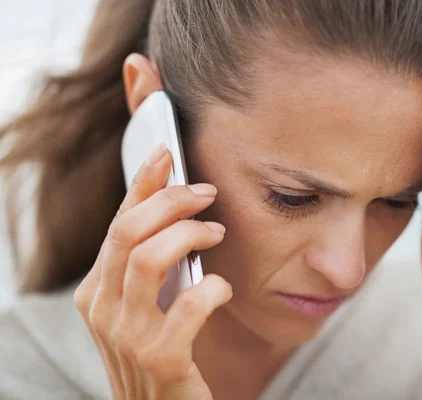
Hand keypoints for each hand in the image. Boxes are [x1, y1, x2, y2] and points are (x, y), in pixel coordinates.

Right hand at [74, 144, 230, 398]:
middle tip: (206, 193)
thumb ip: (150, 264)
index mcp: (96, 292)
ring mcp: (128, 336)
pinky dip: (213, 287)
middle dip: (171, 201)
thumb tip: (174, 207)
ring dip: (189, 235)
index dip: (142, 184)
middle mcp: (102, 311)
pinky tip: (222, 288)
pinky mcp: (162, 358)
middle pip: (128, 232)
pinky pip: (190, 305)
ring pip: (149, 258)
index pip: (117, 224)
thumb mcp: (144, 303)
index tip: (167, 153)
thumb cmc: (161, 349)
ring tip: (216, 233)